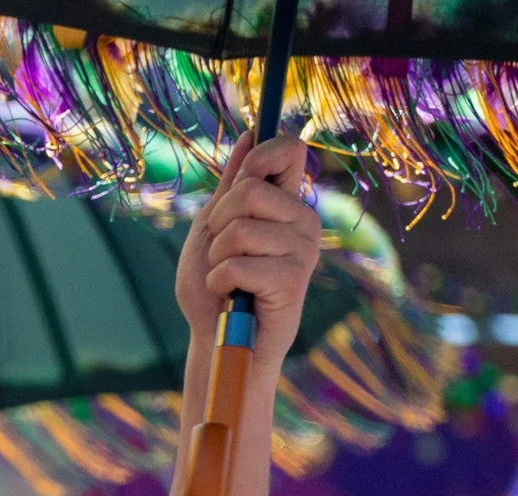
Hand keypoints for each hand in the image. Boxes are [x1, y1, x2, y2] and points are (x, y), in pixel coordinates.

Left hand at [174, 134, 321, 361]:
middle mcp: (304, 220)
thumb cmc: (215, 287)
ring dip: (216, 258)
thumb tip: (248, 133)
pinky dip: (217, 282)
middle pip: (249, 188)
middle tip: (222, 251)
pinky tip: (231, 296)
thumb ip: (232, 184)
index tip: (240, 183)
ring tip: (227, 277)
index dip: (258, 157)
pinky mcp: (293, 281)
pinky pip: (236, 264)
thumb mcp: (214, 228)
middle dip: (218, 222)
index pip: (289, 149)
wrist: (219, 340)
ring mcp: (303, 250)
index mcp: (287, 203)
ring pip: (239, 228)